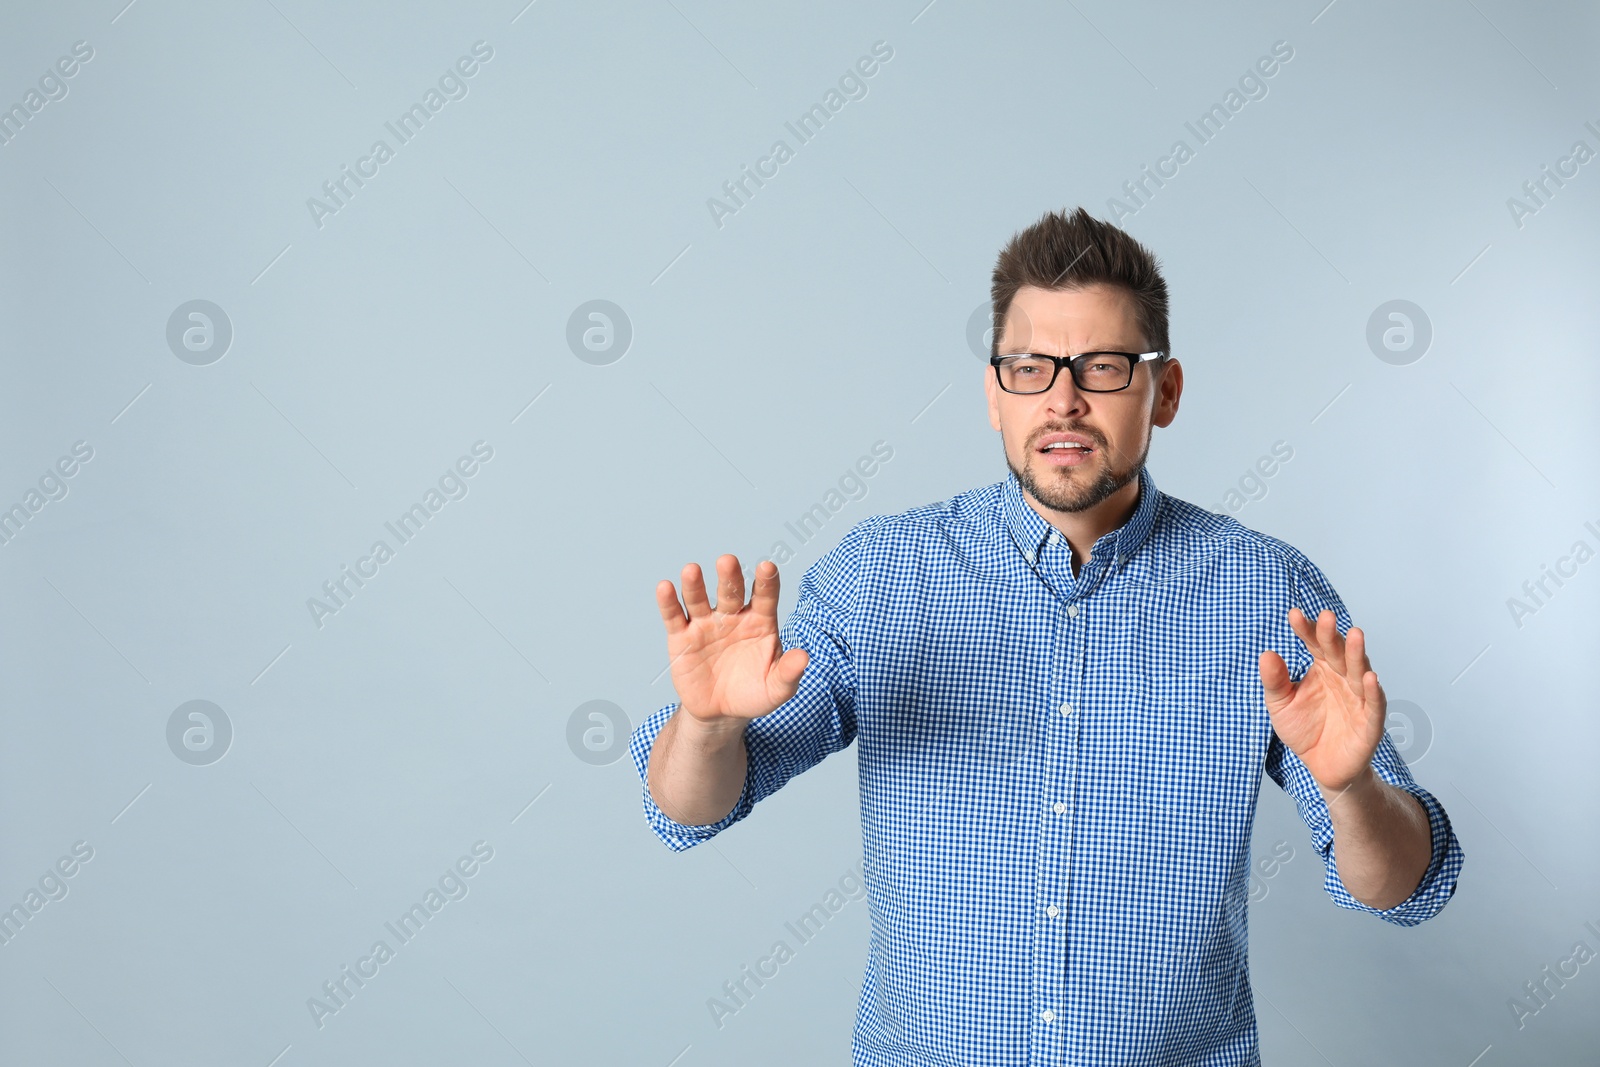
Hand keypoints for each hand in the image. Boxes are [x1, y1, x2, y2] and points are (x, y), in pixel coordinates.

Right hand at [655, 555, 808, 726]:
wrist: (721, 713)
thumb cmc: (754, 694)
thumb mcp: (776, 688)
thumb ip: (789, 672)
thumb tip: (804, 657)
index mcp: (760, 622)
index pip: (764, 596)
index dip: (766, 582)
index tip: (767, 567)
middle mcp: (732, 617)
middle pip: (730, 591)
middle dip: (729, 577)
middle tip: (727, 561)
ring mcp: (706, 624)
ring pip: (699, 599)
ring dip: (695, 584)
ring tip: (692, 570)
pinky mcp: (682, 638)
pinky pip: (674, 617)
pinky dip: (668, 602)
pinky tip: (665, 588)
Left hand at [1258, 608, 1385, 796]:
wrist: (1322, 766)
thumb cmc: (1303, 729)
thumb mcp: (1280, 704)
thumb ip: (1274, 681)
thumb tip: (1266, 654)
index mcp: (1322, 669)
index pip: (1314, 644)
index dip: (1306, 630)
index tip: (1293, 615)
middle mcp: (1342, 678)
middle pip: (1338, 652)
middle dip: (1332, 635)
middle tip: (1325, 616)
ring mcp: (1358, 698)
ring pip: (1359, 672)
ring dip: (1357, 654)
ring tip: (1354, 634)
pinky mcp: (1370, 722)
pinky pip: (1373, 704)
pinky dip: (1373, 691)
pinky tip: (1370, 677)